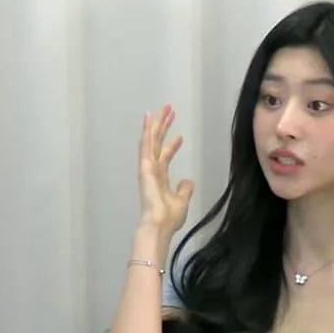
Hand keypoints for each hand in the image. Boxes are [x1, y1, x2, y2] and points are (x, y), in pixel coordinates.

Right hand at [137, 104, 193, 235]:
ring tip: (162, 108)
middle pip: (158, 143)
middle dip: (164, 126)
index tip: (180, 135)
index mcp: (160, 178)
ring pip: (151, 140)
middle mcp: (153, 170)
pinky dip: (147, 131)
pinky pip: (146, 145)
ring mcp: (147, 167)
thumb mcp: (182, 201)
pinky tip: (149, 118)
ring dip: (156, 123)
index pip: (166, 156)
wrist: (160, 224)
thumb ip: (184, 190)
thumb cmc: (170, 217)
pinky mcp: (145, 167)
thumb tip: (188, 180)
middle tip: (169, 110)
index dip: (172, 145)